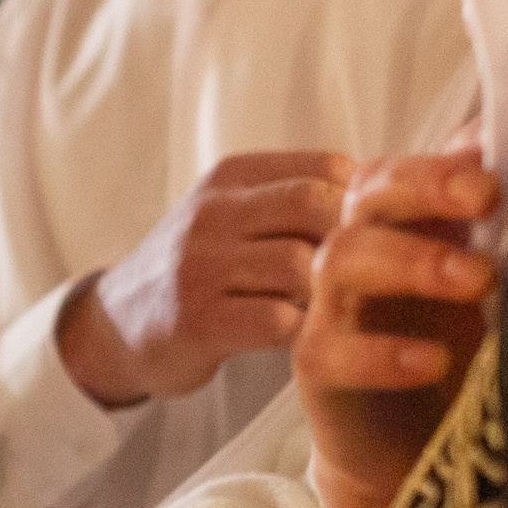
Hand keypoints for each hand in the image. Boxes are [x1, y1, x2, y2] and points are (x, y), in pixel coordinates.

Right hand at [55, 151, 354, 406]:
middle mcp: (212, 212)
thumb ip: (295, 201)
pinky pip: (276, 321)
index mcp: (231, 177)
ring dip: (330, 295)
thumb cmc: (200, 271)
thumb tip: (391, 197)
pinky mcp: (196, 320)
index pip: (328, 167)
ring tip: (335, 312)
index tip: (381, 241)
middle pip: (315, 205)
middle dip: (359, 244)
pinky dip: (304, 333)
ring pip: (299, 264)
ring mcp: (199, 265)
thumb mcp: (234, 216)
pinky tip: (306, 340)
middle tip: (372, 282)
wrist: (115, 325)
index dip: (369, 205)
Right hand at [294, 142, 498, 507]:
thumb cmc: (433, 343)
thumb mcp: (464, 266)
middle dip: (425, 187)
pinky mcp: (313, 366)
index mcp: (382, 221)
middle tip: (487, 197)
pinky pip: (329, 348)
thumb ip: (472, 205)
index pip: (391, 171)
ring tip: (479, 279)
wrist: (400, 440)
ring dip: (411, 260)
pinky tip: (433, 359)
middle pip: (363, 197)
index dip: (438, 165)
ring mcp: (323, 306)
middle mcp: (345, 249)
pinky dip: (380, 352)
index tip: (494, 171)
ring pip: (342, 258)